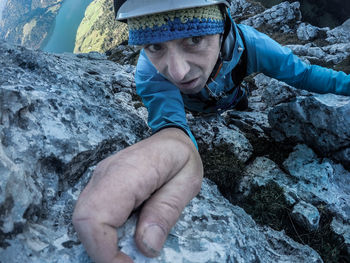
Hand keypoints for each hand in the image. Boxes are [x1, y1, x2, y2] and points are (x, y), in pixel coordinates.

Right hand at [72, 128, 202, 262]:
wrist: (170, 139)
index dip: (104, 250)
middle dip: (101, 250)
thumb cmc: (181, 158)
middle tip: (129, 262)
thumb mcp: (186, 183)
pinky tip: (124, 234)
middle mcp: (105, 173)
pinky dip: (103, 231)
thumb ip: (165, 212)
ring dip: (102, 241)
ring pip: (83, 219)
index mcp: (128, 171)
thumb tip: (145, 247)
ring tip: (128, 251)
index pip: (96, 216)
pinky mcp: (100, 184)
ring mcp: (99, 177)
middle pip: (83, 221)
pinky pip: (91, 212)